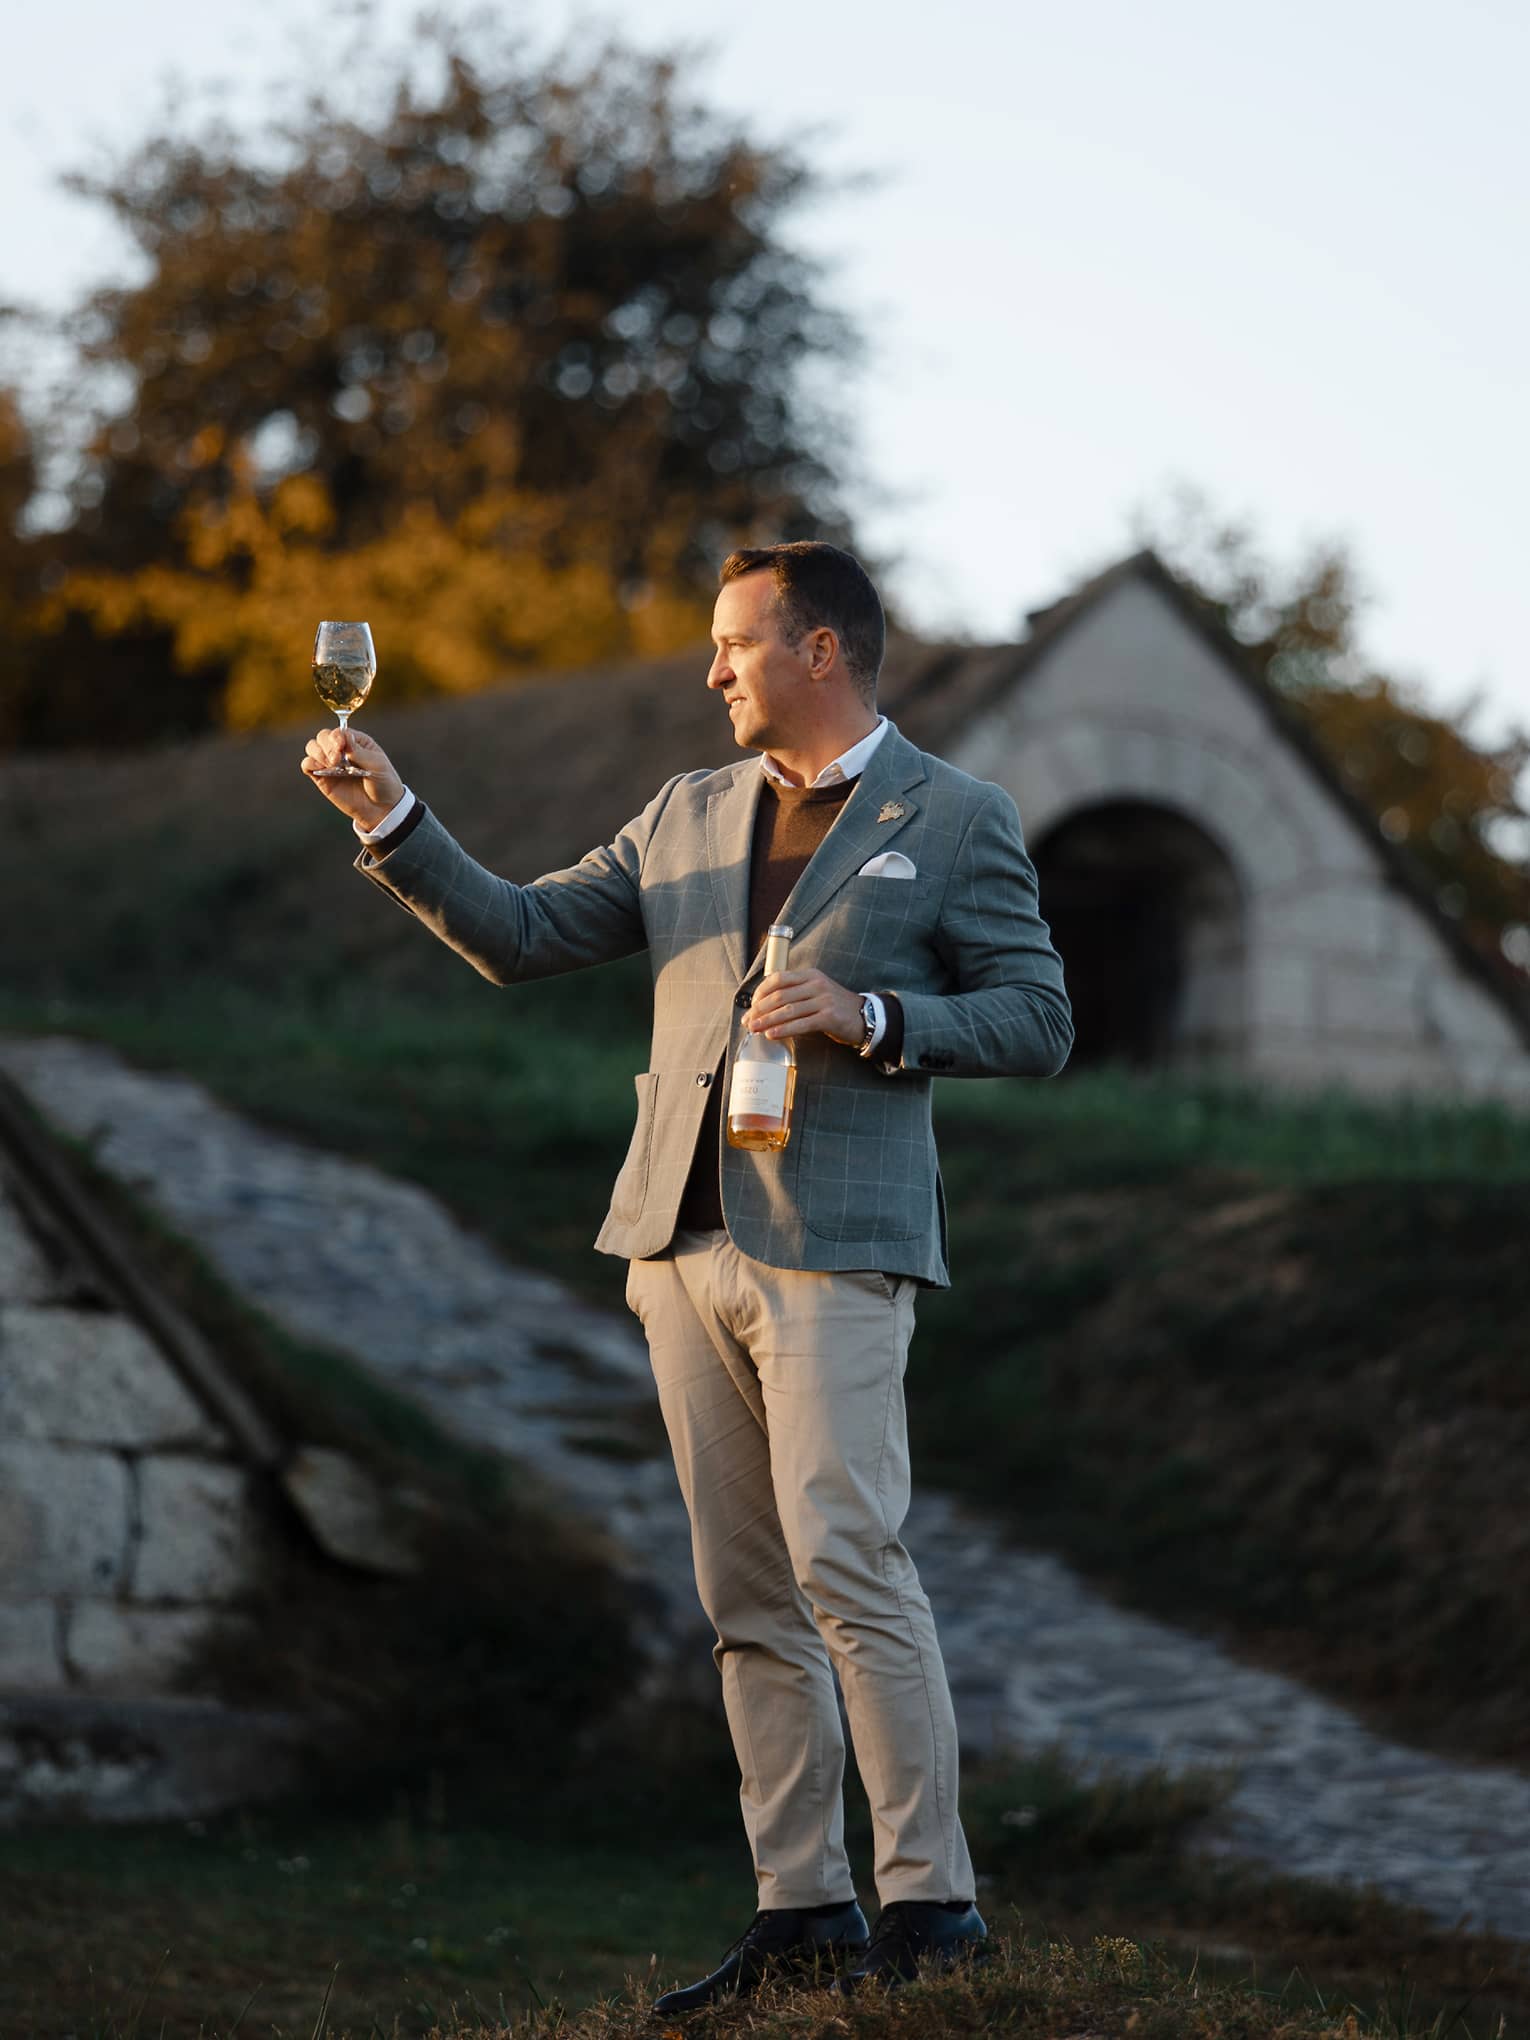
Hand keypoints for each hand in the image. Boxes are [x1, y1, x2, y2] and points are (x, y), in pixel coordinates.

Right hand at [300, 727, 404, 826]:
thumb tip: (344, 736)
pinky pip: (307, 765)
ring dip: (318, 753)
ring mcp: (330, 763)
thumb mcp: (377, 764)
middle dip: (327, 745)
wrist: (382, 808)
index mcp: (356, 741)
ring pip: (312, 747)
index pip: (339, 732)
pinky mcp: (322, 778)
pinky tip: (321, 769)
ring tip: (332, 765)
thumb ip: (359, 751)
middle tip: (337, 759)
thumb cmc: (383, 782)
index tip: (342, 746)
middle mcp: (341, 749)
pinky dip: (309, 763)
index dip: (337, 736)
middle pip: (323, 736)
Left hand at [748, 968, 865, 1046]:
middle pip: (780, 996)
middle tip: (748, 1021)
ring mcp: (824, 1000)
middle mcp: (816, 984)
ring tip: (754, 1028)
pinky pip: (801, 1024)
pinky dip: (784, 1029)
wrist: (863, 1016)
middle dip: (760, 1010)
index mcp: (810, 975)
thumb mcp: (816, 991)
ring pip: (788, 1010)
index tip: (751, 1006)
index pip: (778, 979)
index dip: (761, 992)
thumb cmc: (834, 1007)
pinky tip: (772, 1034)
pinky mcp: (829, 1017)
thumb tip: (764, 1007)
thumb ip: (794, 993)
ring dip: (768, 1021)